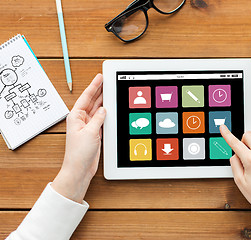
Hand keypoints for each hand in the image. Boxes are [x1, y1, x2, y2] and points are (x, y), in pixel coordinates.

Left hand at [52, 73, 105, 202]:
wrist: (80, 169)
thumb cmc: (79, 153)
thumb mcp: (90, 132)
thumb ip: (98, 118)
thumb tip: (103, 109)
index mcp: (76, 116)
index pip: (86, 97)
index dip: (94, 86)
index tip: (100, 77)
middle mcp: (81, 120)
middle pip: (92, 101)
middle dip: (99, 91)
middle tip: (107, 81)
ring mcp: (88, 126)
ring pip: (97, 109)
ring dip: (103, 101)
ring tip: (110, 91)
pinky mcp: (94, 133)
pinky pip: (101, 119)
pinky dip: (106, 113)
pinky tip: (110, 108)